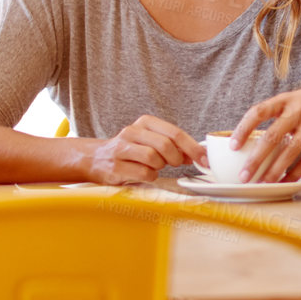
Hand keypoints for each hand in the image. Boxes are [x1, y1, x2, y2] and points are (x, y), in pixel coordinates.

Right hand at [88, 114, 204, 183]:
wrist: (96, 159)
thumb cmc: (130, 151)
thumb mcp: (150, 141)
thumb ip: (173, 145)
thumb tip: (198, 155)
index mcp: (145, 122)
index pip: (174, 133)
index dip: (193, 148)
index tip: (204, 160)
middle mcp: (132, 132)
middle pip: (165, 145)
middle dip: (176, 159)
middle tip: (175, 164)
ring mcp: (122, 149)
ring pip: (154, 159)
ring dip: (160, 167)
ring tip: (153, 166)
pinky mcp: (116, 167)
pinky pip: (144, 173)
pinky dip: (150, 176)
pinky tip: (143, 173)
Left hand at [233, 74, 300, 182]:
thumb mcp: (298, 99)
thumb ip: (280, 115)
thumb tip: (253, 138)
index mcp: (287, 99)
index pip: (259, 111)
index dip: (243, 128)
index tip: (232, 145)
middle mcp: (300, 109)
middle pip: (273, 136)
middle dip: (256, 158)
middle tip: (244, 175)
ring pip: (291, 150)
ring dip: (275, 170)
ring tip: (263, 183)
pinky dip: (297, 171)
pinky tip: (287, 181)